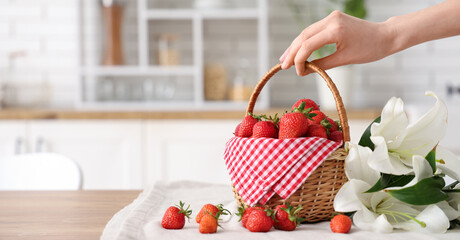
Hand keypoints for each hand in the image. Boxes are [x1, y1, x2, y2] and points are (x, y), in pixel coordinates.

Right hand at [279, 10, 393, 75]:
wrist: (385, 36)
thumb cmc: (369, 50)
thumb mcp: (345, 60)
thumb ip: (322, 64)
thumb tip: (305, 71)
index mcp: (335, 30)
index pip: (308, 44)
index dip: (299, 59)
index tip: (297, 72)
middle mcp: (331, 20)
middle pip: (303, 36)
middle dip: (292, 52)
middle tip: (283, 65)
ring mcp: (331, 17)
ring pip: (306, 32)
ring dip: (296, 46)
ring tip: (286, 59)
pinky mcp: (333, 19)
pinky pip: (314, 30)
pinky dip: (305, 41)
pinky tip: (298, 50)